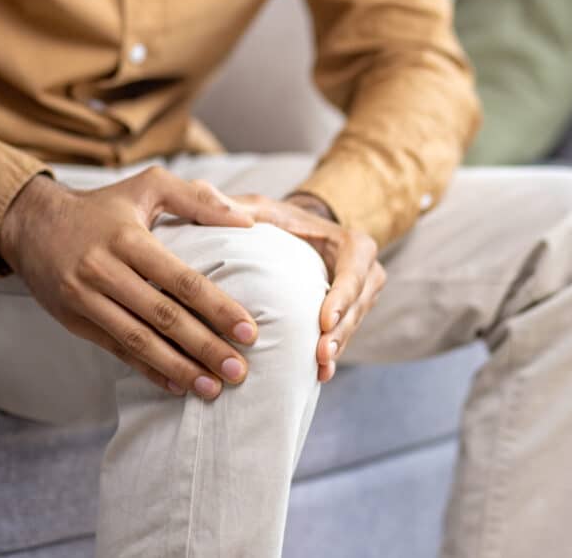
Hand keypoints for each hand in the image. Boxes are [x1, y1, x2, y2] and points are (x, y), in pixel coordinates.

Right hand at [0, 168, 259, 399]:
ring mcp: (86, 299)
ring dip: (179, 367)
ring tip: (212, 388)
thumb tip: (246, 222)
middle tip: (239, 370)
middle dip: (205, 347)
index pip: (181, 279)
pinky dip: (148, 370)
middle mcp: (104, 270)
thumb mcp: (147, 186)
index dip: (217, 308)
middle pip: (163, 316)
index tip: (249, 331)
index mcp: (128, 239)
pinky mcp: (75, 321)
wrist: (32, 224)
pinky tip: (177, 385)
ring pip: (139, 340)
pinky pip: (117, 350)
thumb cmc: (102, 206)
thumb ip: (198, 199)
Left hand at [231, 193, 385, 381]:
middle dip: (340, 330)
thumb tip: (205, 195)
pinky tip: (319, 376)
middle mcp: (366, 271)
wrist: (301, 237)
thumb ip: (238, 206)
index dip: (342, 295)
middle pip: (358, 305)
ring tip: (319, 368)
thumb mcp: (262, 209)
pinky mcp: (351, 316)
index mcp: (353, 244)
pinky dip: (332, 356)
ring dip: (336, 347)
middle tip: (320, 354)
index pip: (354, 270)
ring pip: (353, 325)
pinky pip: (344, 336)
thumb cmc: (281, 222)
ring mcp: (362, 297)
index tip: (324, 319)